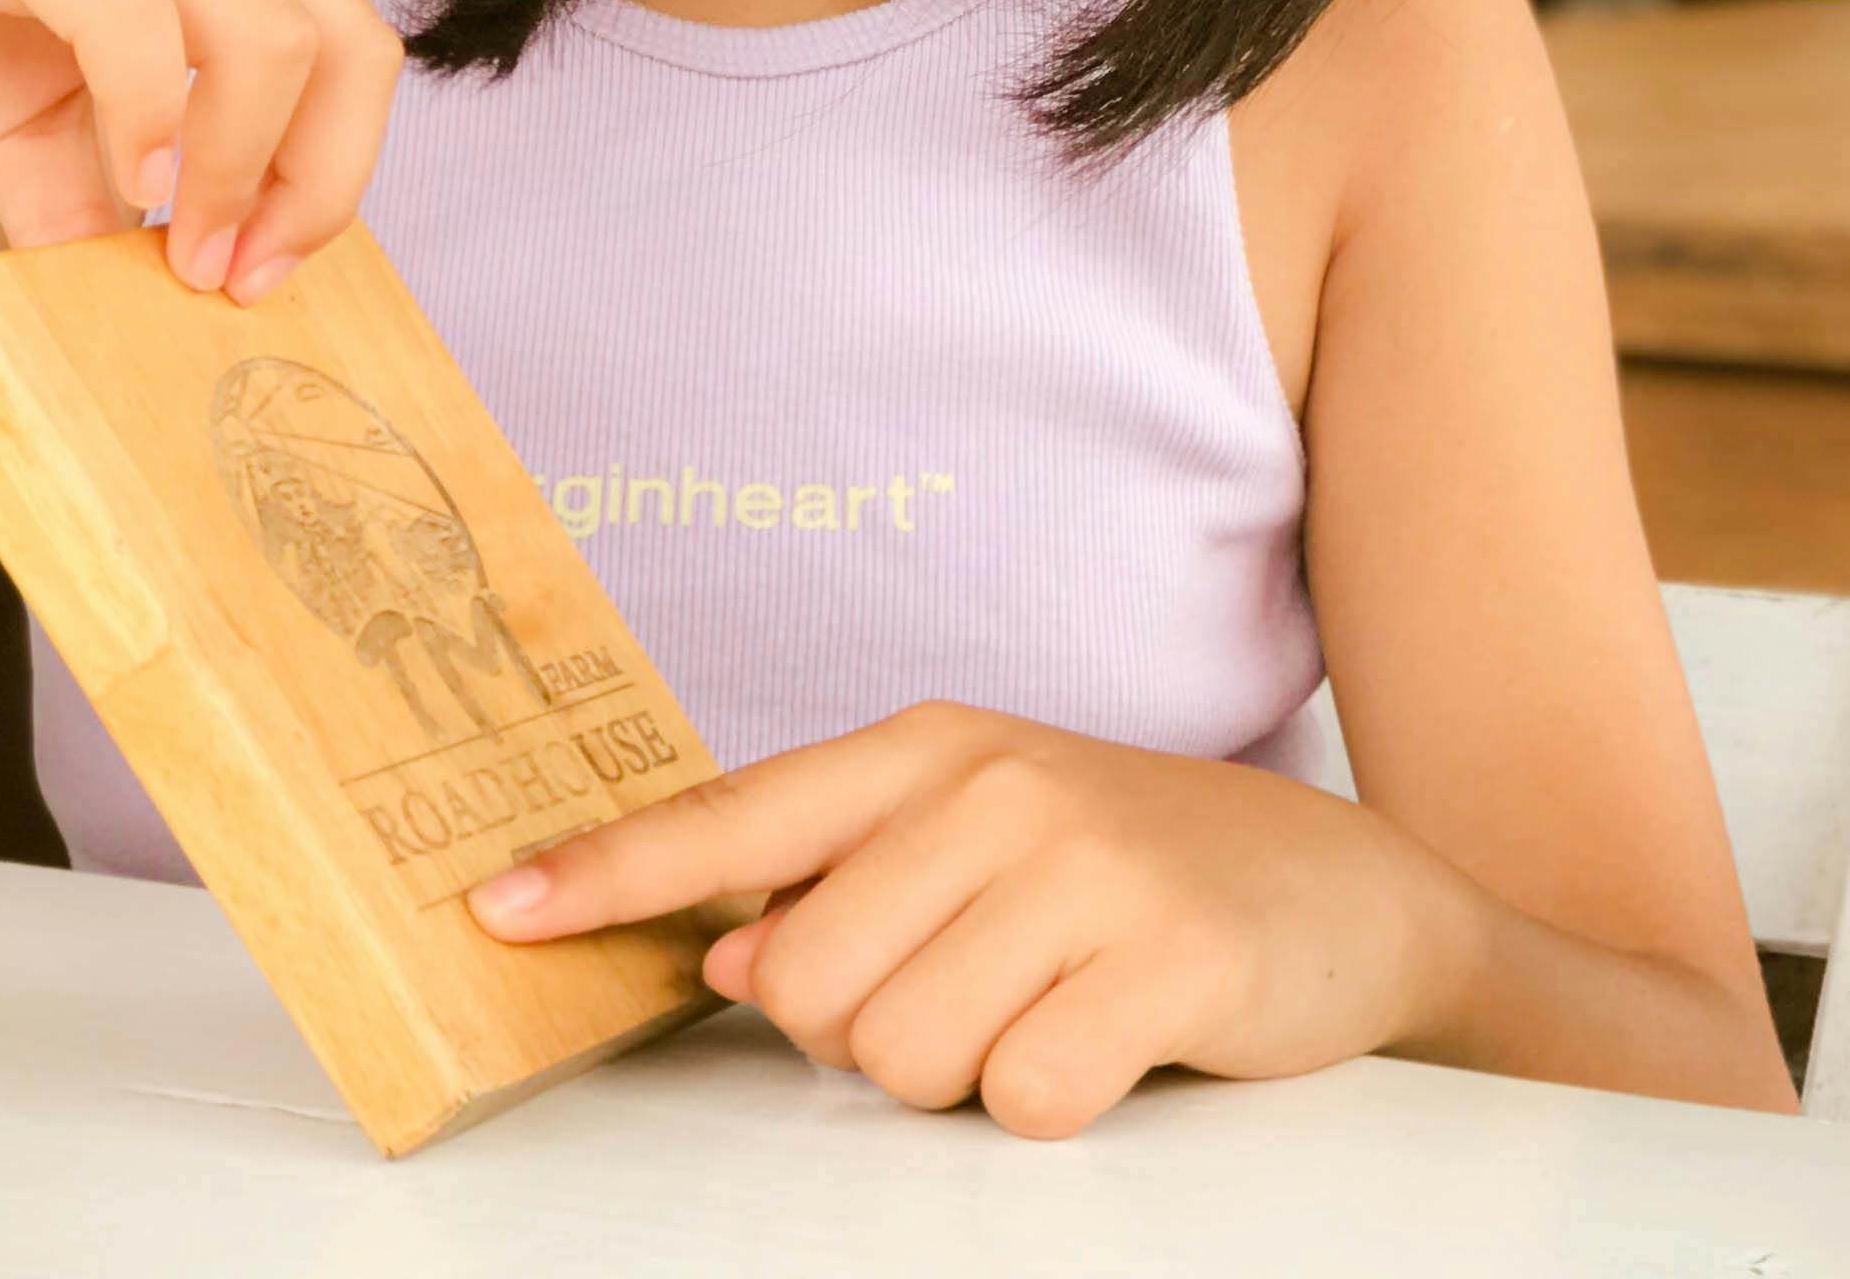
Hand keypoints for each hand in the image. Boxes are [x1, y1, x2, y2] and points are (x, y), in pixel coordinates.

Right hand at [0, 0, 398, 300]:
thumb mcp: (23, 121)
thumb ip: (95, 194)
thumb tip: (154, 297)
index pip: (350, 47)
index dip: (336, 170)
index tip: (266, 267)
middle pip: (345, 42)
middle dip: (315, 180)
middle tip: (236, 273)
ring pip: (265, 30)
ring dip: (240, 165)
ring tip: (182, 247)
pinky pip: (137, 12)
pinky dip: (153, 111)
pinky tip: (130, 178)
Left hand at [467, 703, 1468, 1136]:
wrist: (1348, 893)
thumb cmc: (1137, 870)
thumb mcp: (989, 837)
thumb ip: (847, 884)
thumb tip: (727, 962)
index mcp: (934, 751)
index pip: (740, 814)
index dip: (616, 872)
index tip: (501, 907)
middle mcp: (998, 788)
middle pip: (806, 987)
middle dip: (867, 1029)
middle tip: (974, 989)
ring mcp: (1085, 864)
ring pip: (901, 1055)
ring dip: (964, 1073)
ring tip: (1047, 1008)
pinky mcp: (1167, 955)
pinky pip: (1022, 1094)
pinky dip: (1053, 1100)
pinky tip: (1111, 1042)